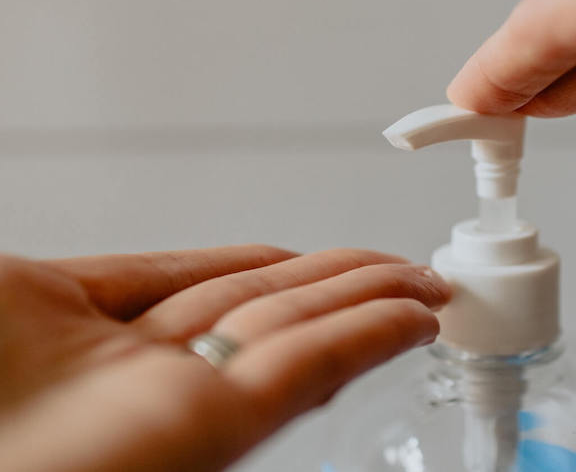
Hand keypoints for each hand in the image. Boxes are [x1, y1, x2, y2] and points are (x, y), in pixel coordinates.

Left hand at [0, 246, 449, 470]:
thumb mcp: (22, 295)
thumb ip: (112, 281)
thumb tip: (170, 272)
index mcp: (97, 341)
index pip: (212, 287)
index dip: (279, 266)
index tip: (319, 255)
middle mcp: (148, 379)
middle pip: (269, 310)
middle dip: (345, 281)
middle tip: (402, 266)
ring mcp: (181, 405)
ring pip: (299, 336)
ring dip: (371, 304)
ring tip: (423, 284)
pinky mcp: (205, 433)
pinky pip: (305, 371)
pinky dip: (368, 338)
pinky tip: (409, 316)